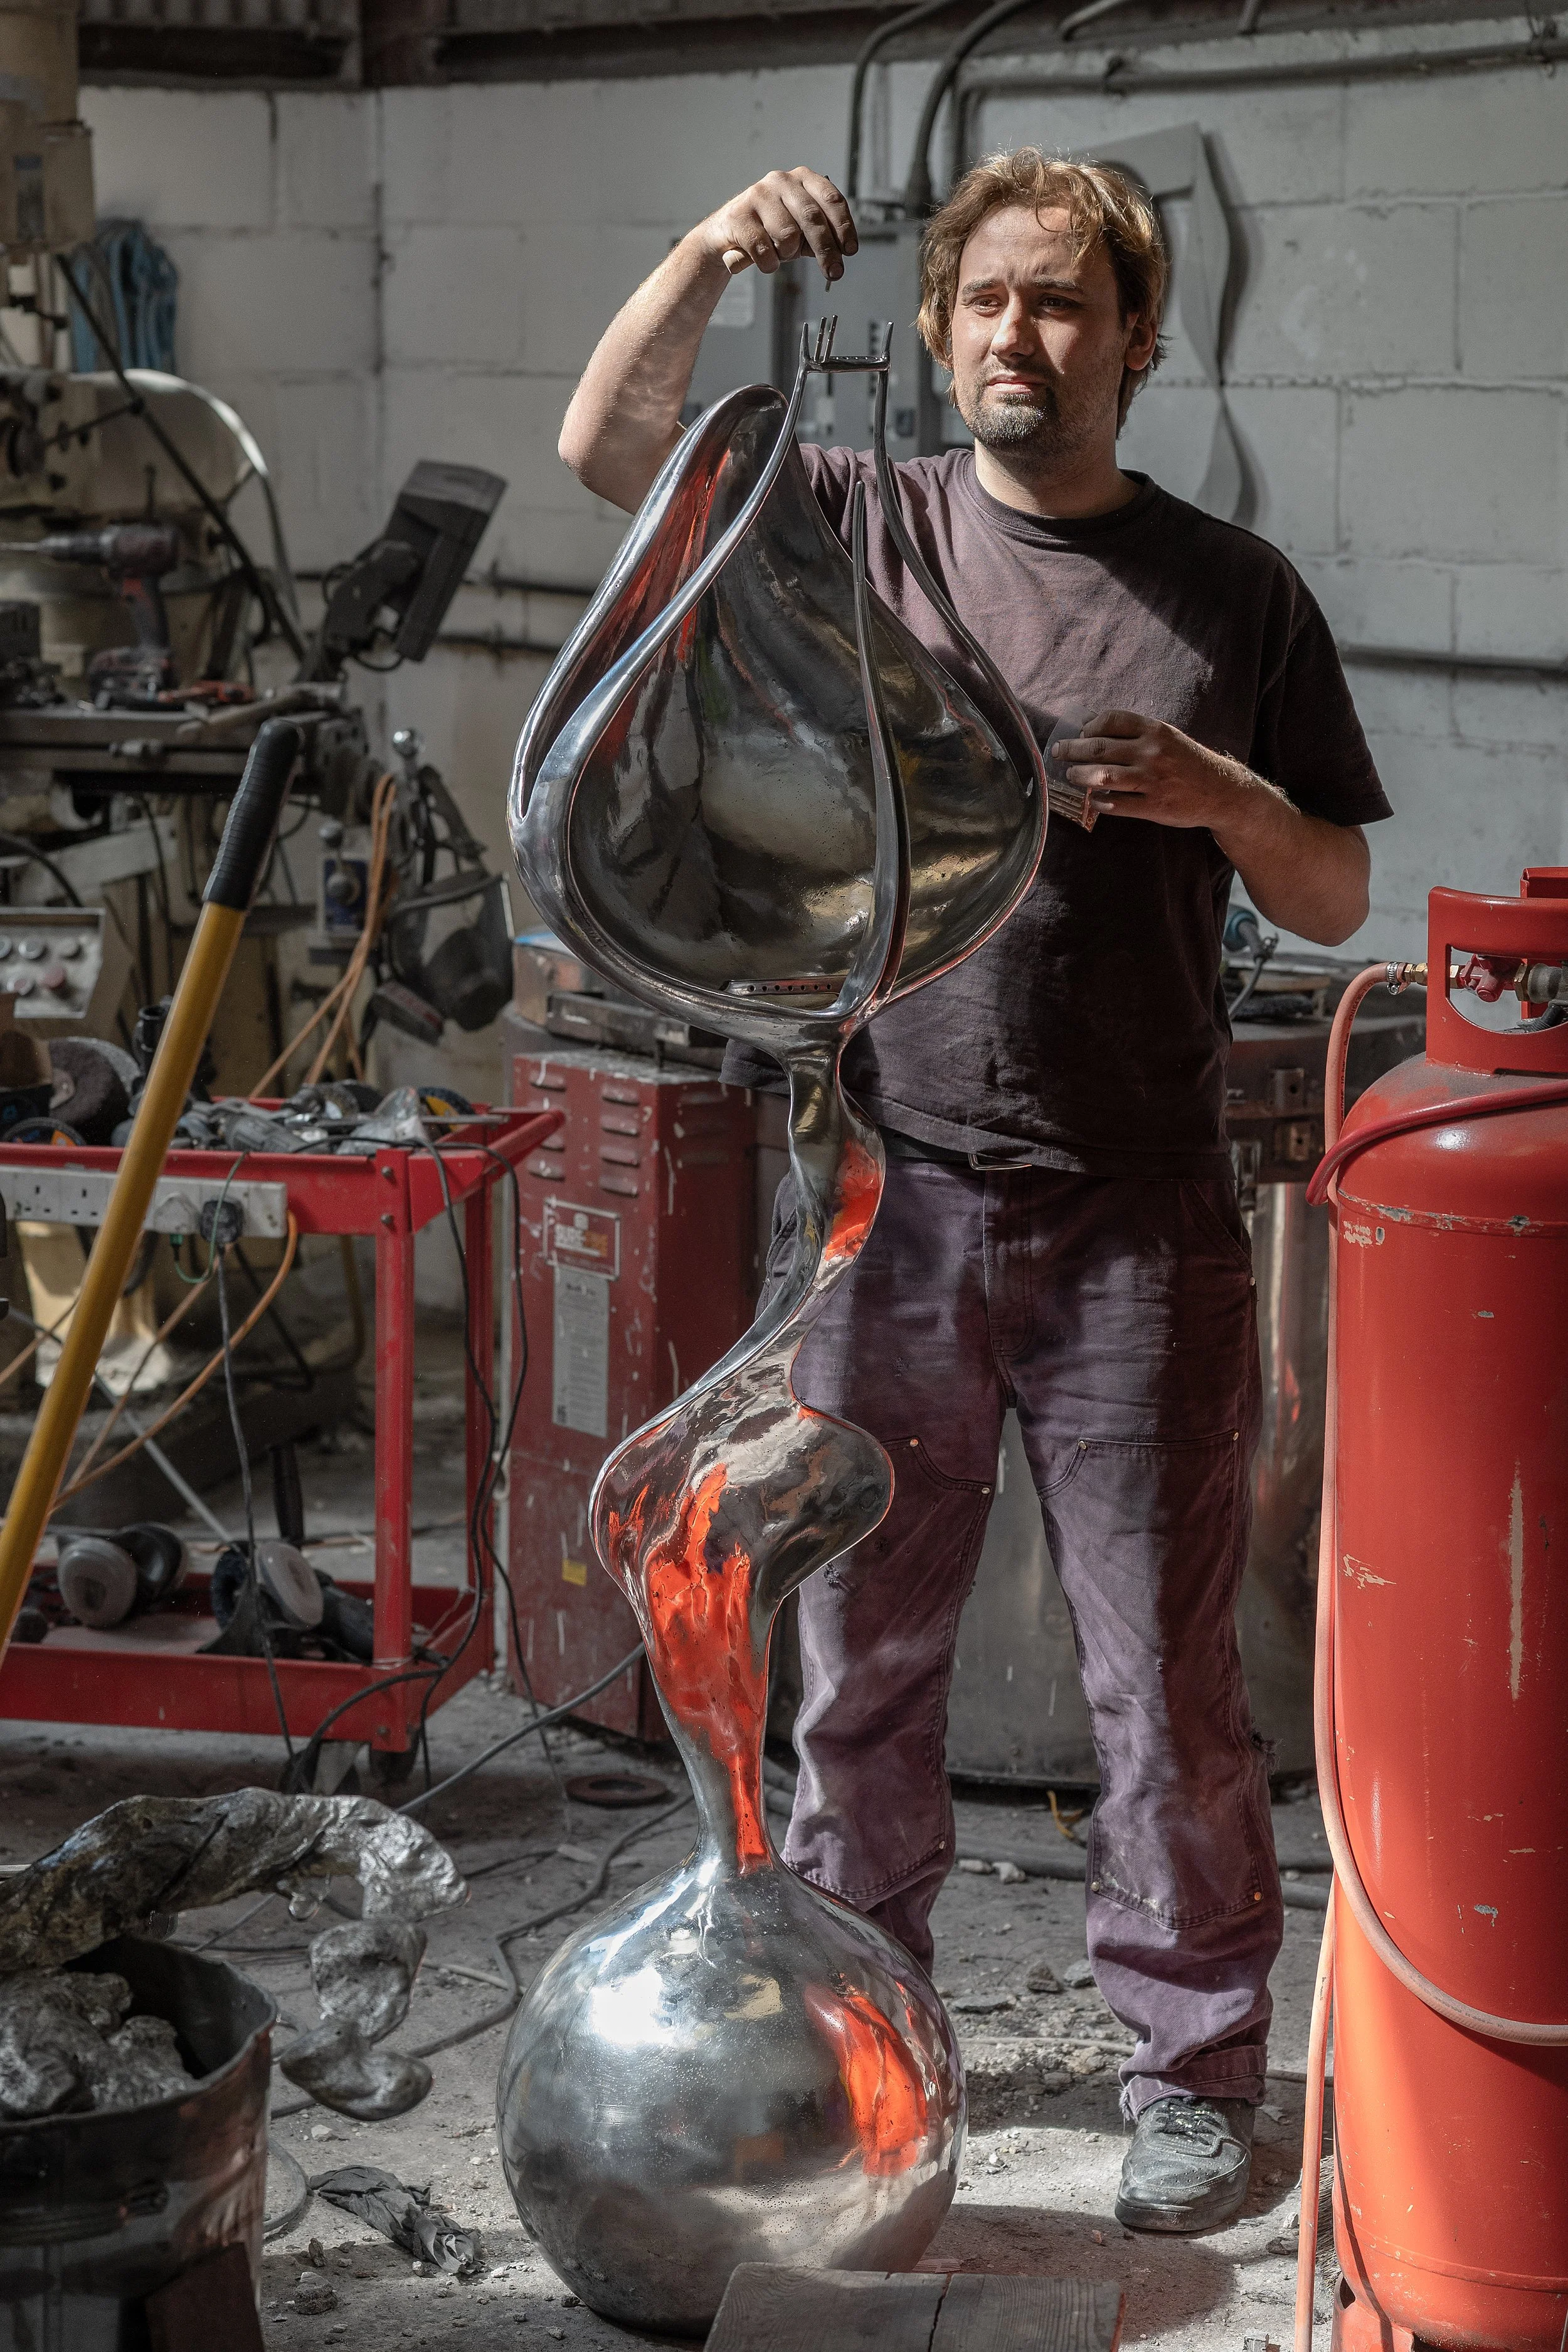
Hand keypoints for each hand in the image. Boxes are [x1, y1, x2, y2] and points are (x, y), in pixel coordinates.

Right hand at [690, 169, 858, 283]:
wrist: (727, 234)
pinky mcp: (738, 216)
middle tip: (834, 273)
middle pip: (813, 218)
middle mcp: (781, 181)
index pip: (831, 199)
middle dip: (826, 250)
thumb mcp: (802, 230)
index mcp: (803, 179)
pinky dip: (768, 264)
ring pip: (788, 235)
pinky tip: (765, 262)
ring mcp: (758, 195)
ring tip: (780, 254)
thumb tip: (840, 254)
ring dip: (788, 254)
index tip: (850, 251)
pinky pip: (764, 250)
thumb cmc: (771, 231)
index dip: (844, 226)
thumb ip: (822, 236)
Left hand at [1056, 710, 1255, 830]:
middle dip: (1072, 750)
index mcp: (1155, 731)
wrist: (1222, 791)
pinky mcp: (1154, 807)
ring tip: (1072, 776)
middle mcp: (1152, 752)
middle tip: (1058, 753)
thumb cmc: (1189, 762)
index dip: (1089, 726)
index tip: (1079, 732)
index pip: (1111, 720)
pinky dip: (1099, 802)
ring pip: (1102, 776)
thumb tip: (1093, 726)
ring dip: (1080, 776)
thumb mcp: (1168, 738)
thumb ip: (1137, 733)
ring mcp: (1152, 781)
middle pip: (1099, 748)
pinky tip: (1092, 799)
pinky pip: (1117, 804)